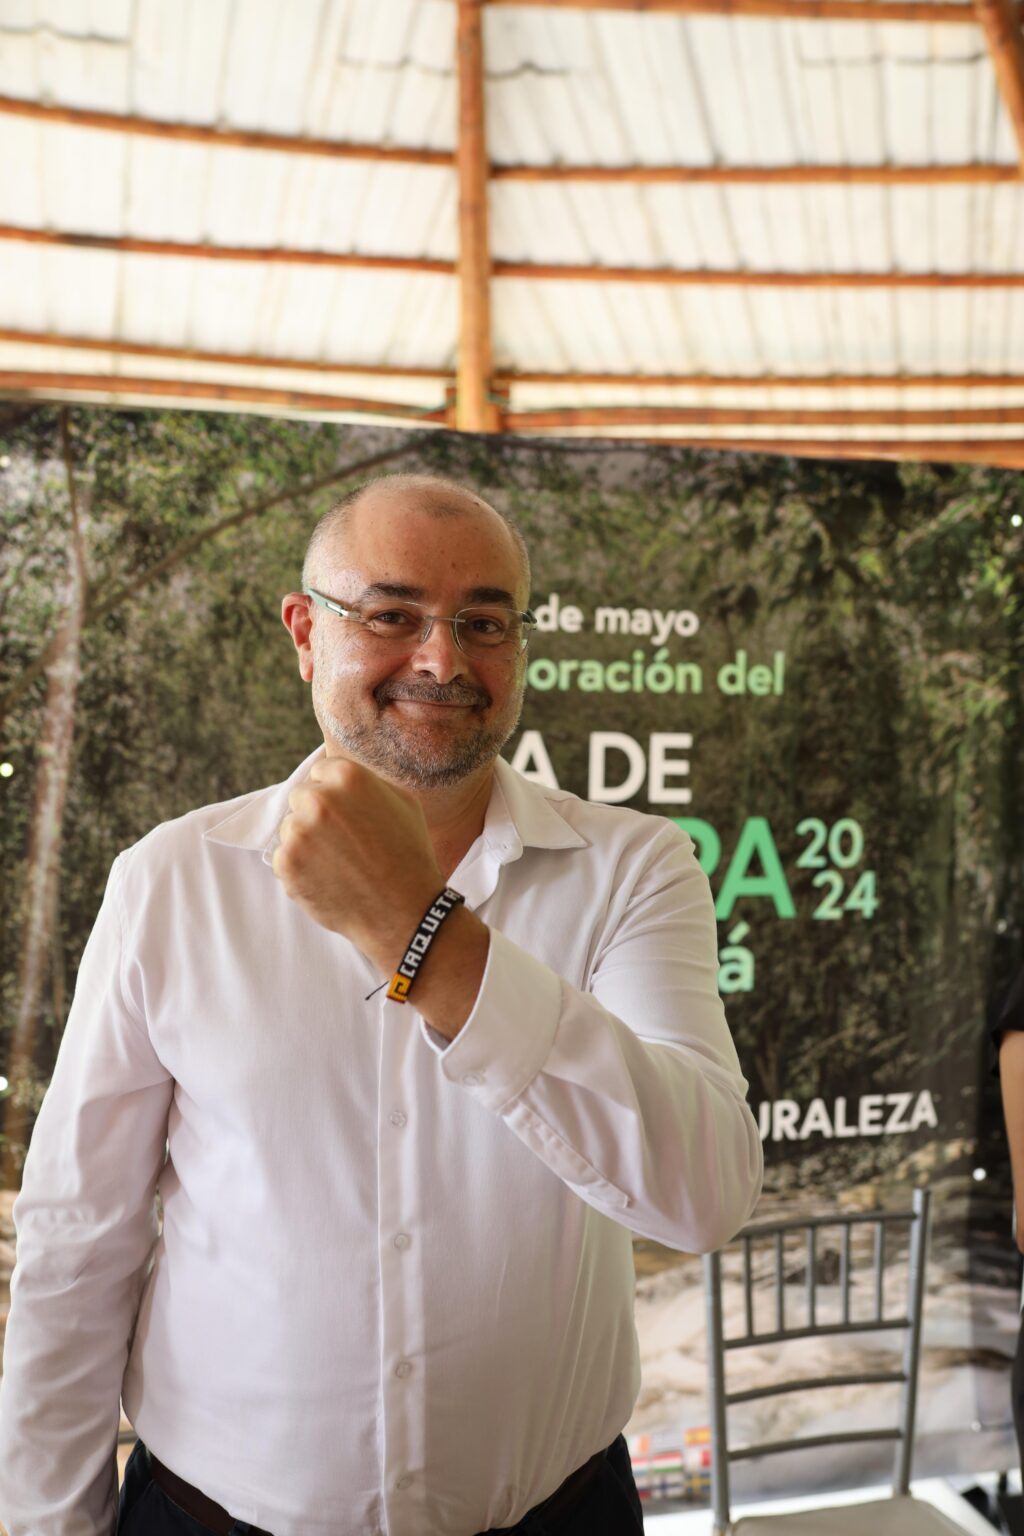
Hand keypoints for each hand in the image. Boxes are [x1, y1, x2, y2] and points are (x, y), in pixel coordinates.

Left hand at [272, 757, 443, 971]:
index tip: (347, 814)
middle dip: (316, 815)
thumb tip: (341, 777)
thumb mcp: (403, 802)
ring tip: (338, 863)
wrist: (403, 910)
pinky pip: (283, 858)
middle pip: (300, 797)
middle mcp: (318, 799)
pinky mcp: (286, 863)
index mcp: (347, 776)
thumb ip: (367, 782)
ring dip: (306, 842)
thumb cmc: (409, 854)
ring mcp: (298, 832)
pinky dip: (300, 869)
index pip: (320, 772)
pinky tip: (328, 878)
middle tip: (341, 841)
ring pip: (289, 828)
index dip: (334, 794)